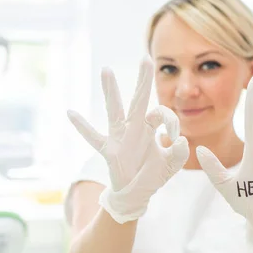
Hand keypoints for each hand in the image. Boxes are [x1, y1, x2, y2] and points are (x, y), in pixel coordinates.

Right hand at [67, 57, 189, 223]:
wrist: (136, 193)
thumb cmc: (152, 175)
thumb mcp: (172, 165)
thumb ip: (179, 154)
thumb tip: (181, 139)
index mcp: (150, 128)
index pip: (162, 114)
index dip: (171, 121)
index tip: (174, 136)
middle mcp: (134, 128)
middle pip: (139, 100)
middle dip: (143, 81)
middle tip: (145, 59)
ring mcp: (120, 137)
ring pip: (115, 111)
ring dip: (111, 91)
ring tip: (106, 70)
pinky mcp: (110, 150)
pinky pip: (94, 137)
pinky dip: (82, 126)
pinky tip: (71, 112)